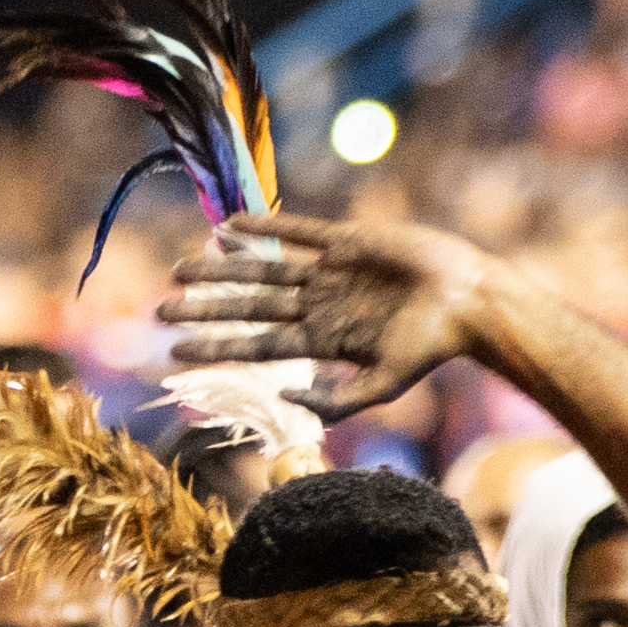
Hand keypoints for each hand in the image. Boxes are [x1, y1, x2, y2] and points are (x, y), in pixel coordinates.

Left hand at [157, 212, 491, 414]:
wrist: (467, 302)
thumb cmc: (430, 348)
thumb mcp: (382, 385)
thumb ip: (337, 400)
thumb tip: (286, 399)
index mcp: (323, 342)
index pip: (257, 345)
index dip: (216, 348)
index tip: (175, 353)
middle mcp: (319, 306)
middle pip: (249, 307)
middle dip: (205, 310)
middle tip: (160, 310)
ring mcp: (330, 273)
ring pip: (262, 269)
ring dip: (221, 269)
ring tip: (179, 268)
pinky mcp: (348, 240)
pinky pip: (297, 230)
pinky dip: (264, 226)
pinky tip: (228, 226)